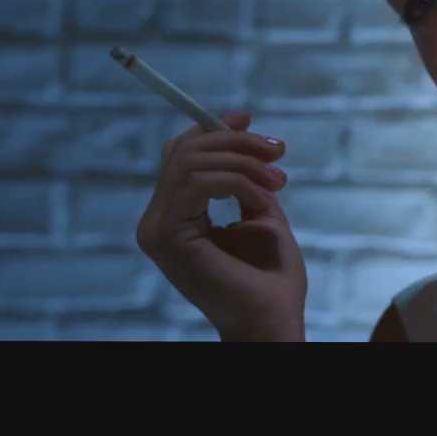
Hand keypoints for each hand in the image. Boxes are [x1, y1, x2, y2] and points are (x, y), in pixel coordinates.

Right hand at [137, 110, 306, 340]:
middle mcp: (157, 222)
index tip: (248, 117)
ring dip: (244, 162)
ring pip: (192, 161)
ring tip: (279, 180)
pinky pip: (199, 182)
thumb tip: (238, 127)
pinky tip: (265, 198)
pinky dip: (239, 181)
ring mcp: (157, 230)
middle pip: (183, 151)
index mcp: (174, 217)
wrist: (274, 318)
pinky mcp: (167, 236)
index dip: (212, 130)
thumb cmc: (271, 276)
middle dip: (236, 141)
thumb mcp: (259, 211)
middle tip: (278, 151)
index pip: (179, 156)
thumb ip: (244, 176)